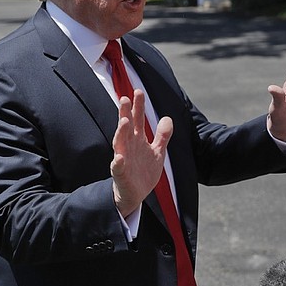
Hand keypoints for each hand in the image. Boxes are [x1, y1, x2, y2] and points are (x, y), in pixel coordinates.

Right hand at [110, 90, 172, 217]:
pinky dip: (117, 163)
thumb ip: (162, 136)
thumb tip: (168, 118)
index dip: (138, 106)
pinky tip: (119, 157)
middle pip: (126, 127)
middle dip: (125, 113)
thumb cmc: (143, 171)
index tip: (138, 91)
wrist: (135, 194)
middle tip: (125, 98)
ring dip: (121, 133)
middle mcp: (128, 146)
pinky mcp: (120, 174)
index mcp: (137, 140)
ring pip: (120, 144)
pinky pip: (117, 168)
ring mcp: (123, 159)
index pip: (137, 119)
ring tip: (124, 121)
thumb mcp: (157, 152)